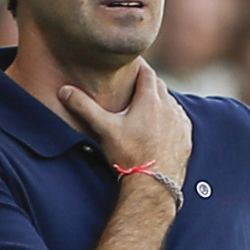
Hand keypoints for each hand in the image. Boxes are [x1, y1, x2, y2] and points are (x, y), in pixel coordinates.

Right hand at [55, 60, 192, 189]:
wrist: (153, 184)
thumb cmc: (129, 155)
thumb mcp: (104, 129)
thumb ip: (84, 107)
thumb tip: (64, 90)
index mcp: (150, 99)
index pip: (146, 72)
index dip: (138, 67)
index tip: (130, 65)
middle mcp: (169, 106)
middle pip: (159, 86)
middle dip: (147, 83)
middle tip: (135, 85)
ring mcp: (180, 121)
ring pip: (170, 102)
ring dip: (159, 101)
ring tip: (146, 107)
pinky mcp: (186, 136)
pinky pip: (179, 119)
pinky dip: (170, 118)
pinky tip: (161, 125)